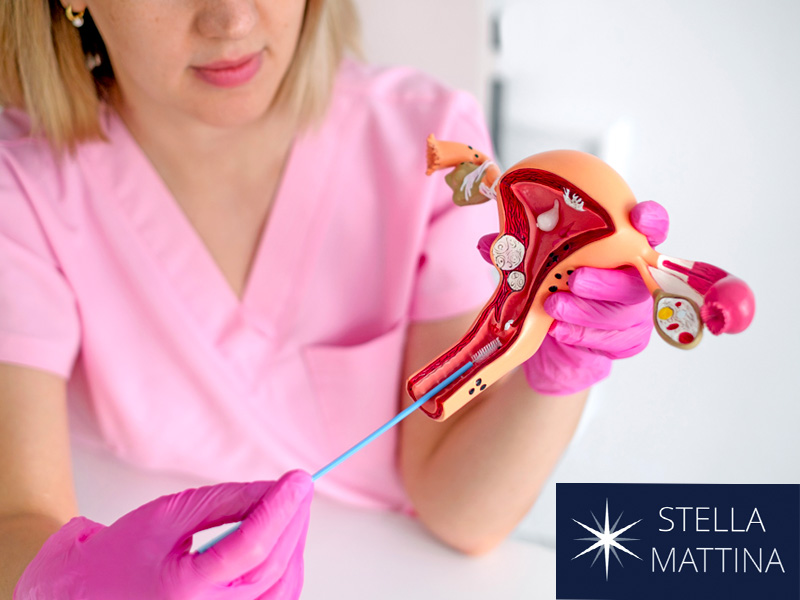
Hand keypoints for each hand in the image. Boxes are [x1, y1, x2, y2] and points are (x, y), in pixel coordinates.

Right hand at [14, 470, 312, 599]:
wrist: (88, 594)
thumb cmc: (122, 552)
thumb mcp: (170, 513)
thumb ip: (225, 501)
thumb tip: (276, 488)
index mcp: (182, 592)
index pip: (250, 549)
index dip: (279, 509)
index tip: (299, 479)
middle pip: (271, 568)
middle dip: (292, 521)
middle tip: (301, 486)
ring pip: (281, 588)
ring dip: (294, 543)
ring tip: (293, 507)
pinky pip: (273, 599)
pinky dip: (285, 565)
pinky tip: (282, 537)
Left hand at [478, 201, 668, 395]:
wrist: (557, 340)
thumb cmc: (555, 288)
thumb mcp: (538, 265)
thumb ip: (520, 251)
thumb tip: (488, 242)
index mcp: (622, 247)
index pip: (650, 229)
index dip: (650, 221)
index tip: (639, 217)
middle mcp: (635, 277)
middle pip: (636, 277)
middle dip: (605, 279)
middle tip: (575, 279)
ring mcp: (634, 312)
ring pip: (620, 312)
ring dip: (585, 311)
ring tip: (554, 305)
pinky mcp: (626, 341)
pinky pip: (608, 341)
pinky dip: (580, 335)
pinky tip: (558, 331)